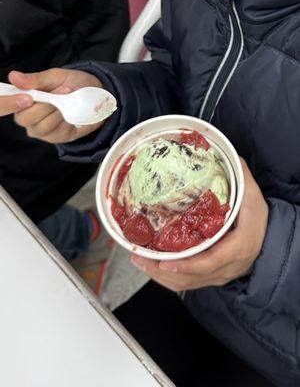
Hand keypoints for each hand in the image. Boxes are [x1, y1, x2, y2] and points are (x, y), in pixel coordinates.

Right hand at [1, 69, 103, 142]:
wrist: (96, 94)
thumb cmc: (72, 84)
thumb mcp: (55, 77)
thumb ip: (36, 80)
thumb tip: (14, 77)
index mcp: (24, 102)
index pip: (13, 106)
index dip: (19, 103)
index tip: (31, 96)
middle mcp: (30, 119)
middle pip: (27, 120)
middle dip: (44, 106)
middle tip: (60, 91)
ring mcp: (44, 131)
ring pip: (43, 127)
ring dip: (57, 112)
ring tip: (69, 98)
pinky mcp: (59, 138)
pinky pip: (59, 133)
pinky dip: (67, 121)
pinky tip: (72, 112)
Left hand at [131, 159, 268, 291]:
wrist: (266, 244)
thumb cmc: (259, 222)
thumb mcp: (254, 200)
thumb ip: (241, 180)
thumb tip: (226, 156)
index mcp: (237, 249)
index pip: (210, 262)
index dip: (187, 265)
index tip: (164, 262)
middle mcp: (225, 268)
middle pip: (190, 277)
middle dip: (160, 271)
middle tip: (137, 256)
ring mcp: (216, 276)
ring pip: (185, 283)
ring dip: (158, 275)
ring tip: (138, 259)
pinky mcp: (208, 277)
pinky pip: (185, 283)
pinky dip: (165, 277)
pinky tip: (150, 266)